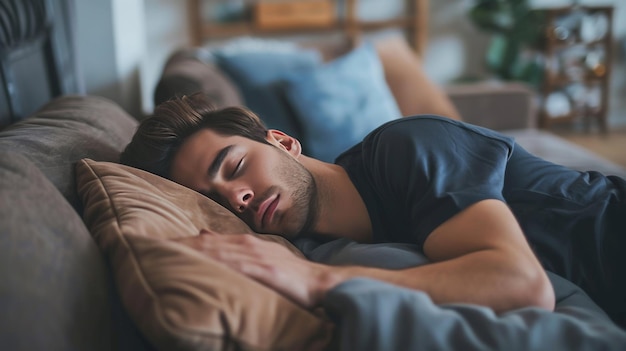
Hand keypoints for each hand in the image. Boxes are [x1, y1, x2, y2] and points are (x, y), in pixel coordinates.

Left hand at [172, 229, 339, 307]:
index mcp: (245, 243)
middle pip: (204, 245)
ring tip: (162, 252)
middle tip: (147, 246)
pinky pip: (232, 265)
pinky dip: (211, 262)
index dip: (182, 242)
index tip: (158, 244)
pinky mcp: (263, 269)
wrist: (320, 281)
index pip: (206, 242)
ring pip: (214, 252)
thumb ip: (233, 247)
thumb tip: (203, 236)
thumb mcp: (261, 255)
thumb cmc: (290, 273)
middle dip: (177, 245)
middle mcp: (246, 245)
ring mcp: (254, 256)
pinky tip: (196, 262)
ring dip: (187, 251)